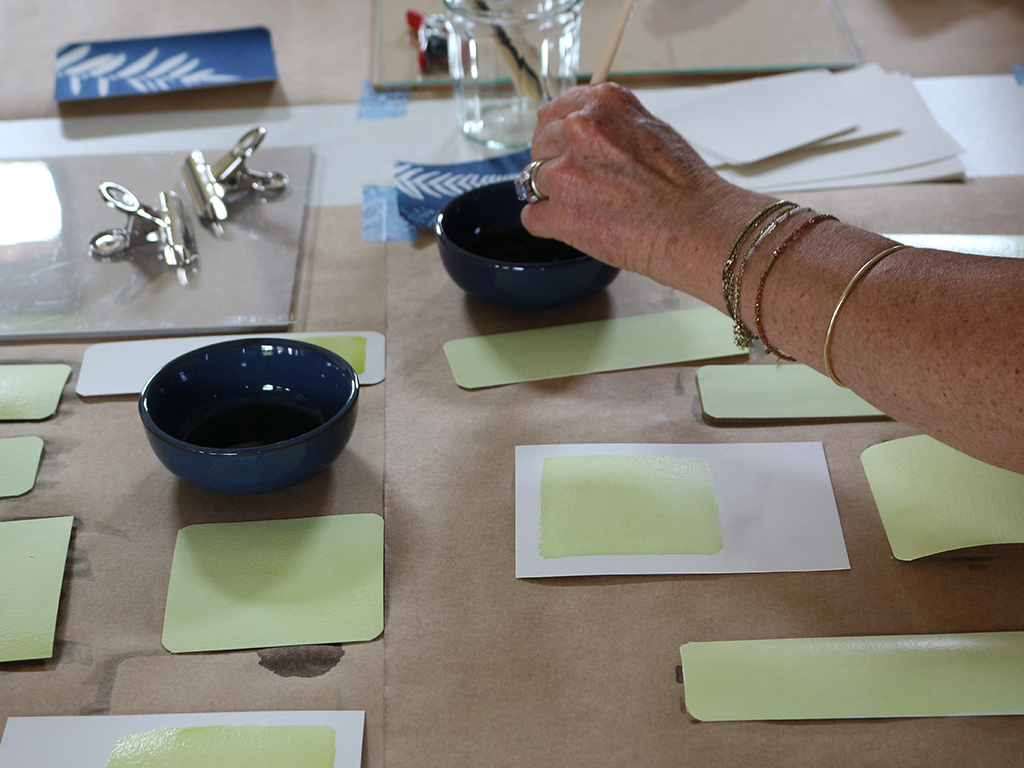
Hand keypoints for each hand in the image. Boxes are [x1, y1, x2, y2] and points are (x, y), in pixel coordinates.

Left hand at [519, 82, 770, 305]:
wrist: (695, 226)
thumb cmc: (683, 184)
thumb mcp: (648, 127)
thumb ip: (608, 123)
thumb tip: (578, 127)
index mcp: (600, 103)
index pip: (552, 114)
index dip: (559, 138)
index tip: (569, 153)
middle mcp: (579, 129)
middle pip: (539, 147)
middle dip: (555, 166)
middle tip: (586, 186)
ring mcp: (565, 173)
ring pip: (534, 182)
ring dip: (555, 198)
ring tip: (594, 209)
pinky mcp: (559, 213)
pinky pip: (532, 216)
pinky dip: (551, 225)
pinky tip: (580, 227)